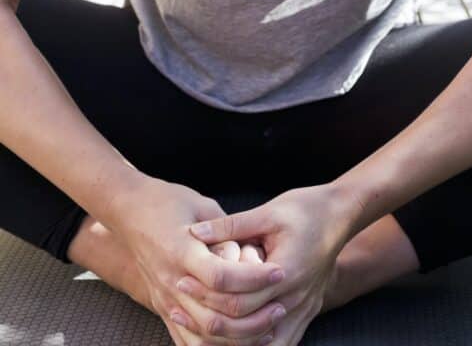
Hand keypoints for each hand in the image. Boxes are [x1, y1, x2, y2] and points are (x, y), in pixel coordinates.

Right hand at [111, 176, 287, 345]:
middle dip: (254, 314)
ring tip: (268, 327)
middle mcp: (171, 281)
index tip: (279, 270)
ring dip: (239, 337)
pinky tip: (238, 342)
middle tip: (282, 303)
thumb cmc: (167, 201)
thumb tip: (252, 252)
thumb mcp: (200, 205)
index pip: (222, 277)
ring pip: (204, 335)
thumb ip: (226, 230)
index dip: (255, 277)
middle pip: (216, 314)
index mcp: (182, 252)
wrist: (129, 211)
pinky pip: (188, 341)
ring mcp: (165, 299)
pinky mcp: (162, 308)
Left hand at [178, 184, 356, 345]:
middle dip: (208, 316)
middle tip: (179, 302)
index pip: (238, 298)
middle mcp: (295, 299)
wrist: (341, 215)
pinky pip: (279, 345)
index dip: (206, 291)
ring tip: (198, 324)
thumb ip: (233, 225)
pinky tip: (232, 339)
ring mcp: (303, 311)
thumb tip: (195, 232)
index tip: (182, 278)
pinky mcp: (306, 314)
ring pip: (261, 345)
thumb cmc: (307, 208)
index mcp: (286, 273)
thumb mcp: (270, 211)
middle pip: (245, 326)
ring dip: (228, 341)